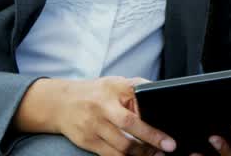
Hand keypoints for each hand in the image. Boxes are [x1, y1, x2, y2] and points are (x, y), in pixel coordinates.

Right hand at [14, 77, 174, 155]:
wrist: (61, 103)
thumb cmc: (96, 93)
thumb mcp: (117, 83)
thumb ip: (139, 88)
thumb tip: (162, 96)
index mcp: (114, 89)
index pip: (139, 103)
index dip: (153, 125)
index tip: (169, 138)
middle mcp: (103, 107)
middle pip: (130, 126)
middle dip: (151, 141)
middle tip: (167, 149)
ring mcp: (94, 126)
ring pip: (121, 147)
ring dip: (141, 154)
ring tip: (154, 154)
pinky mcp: (87, 142)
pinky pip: (110, 155)